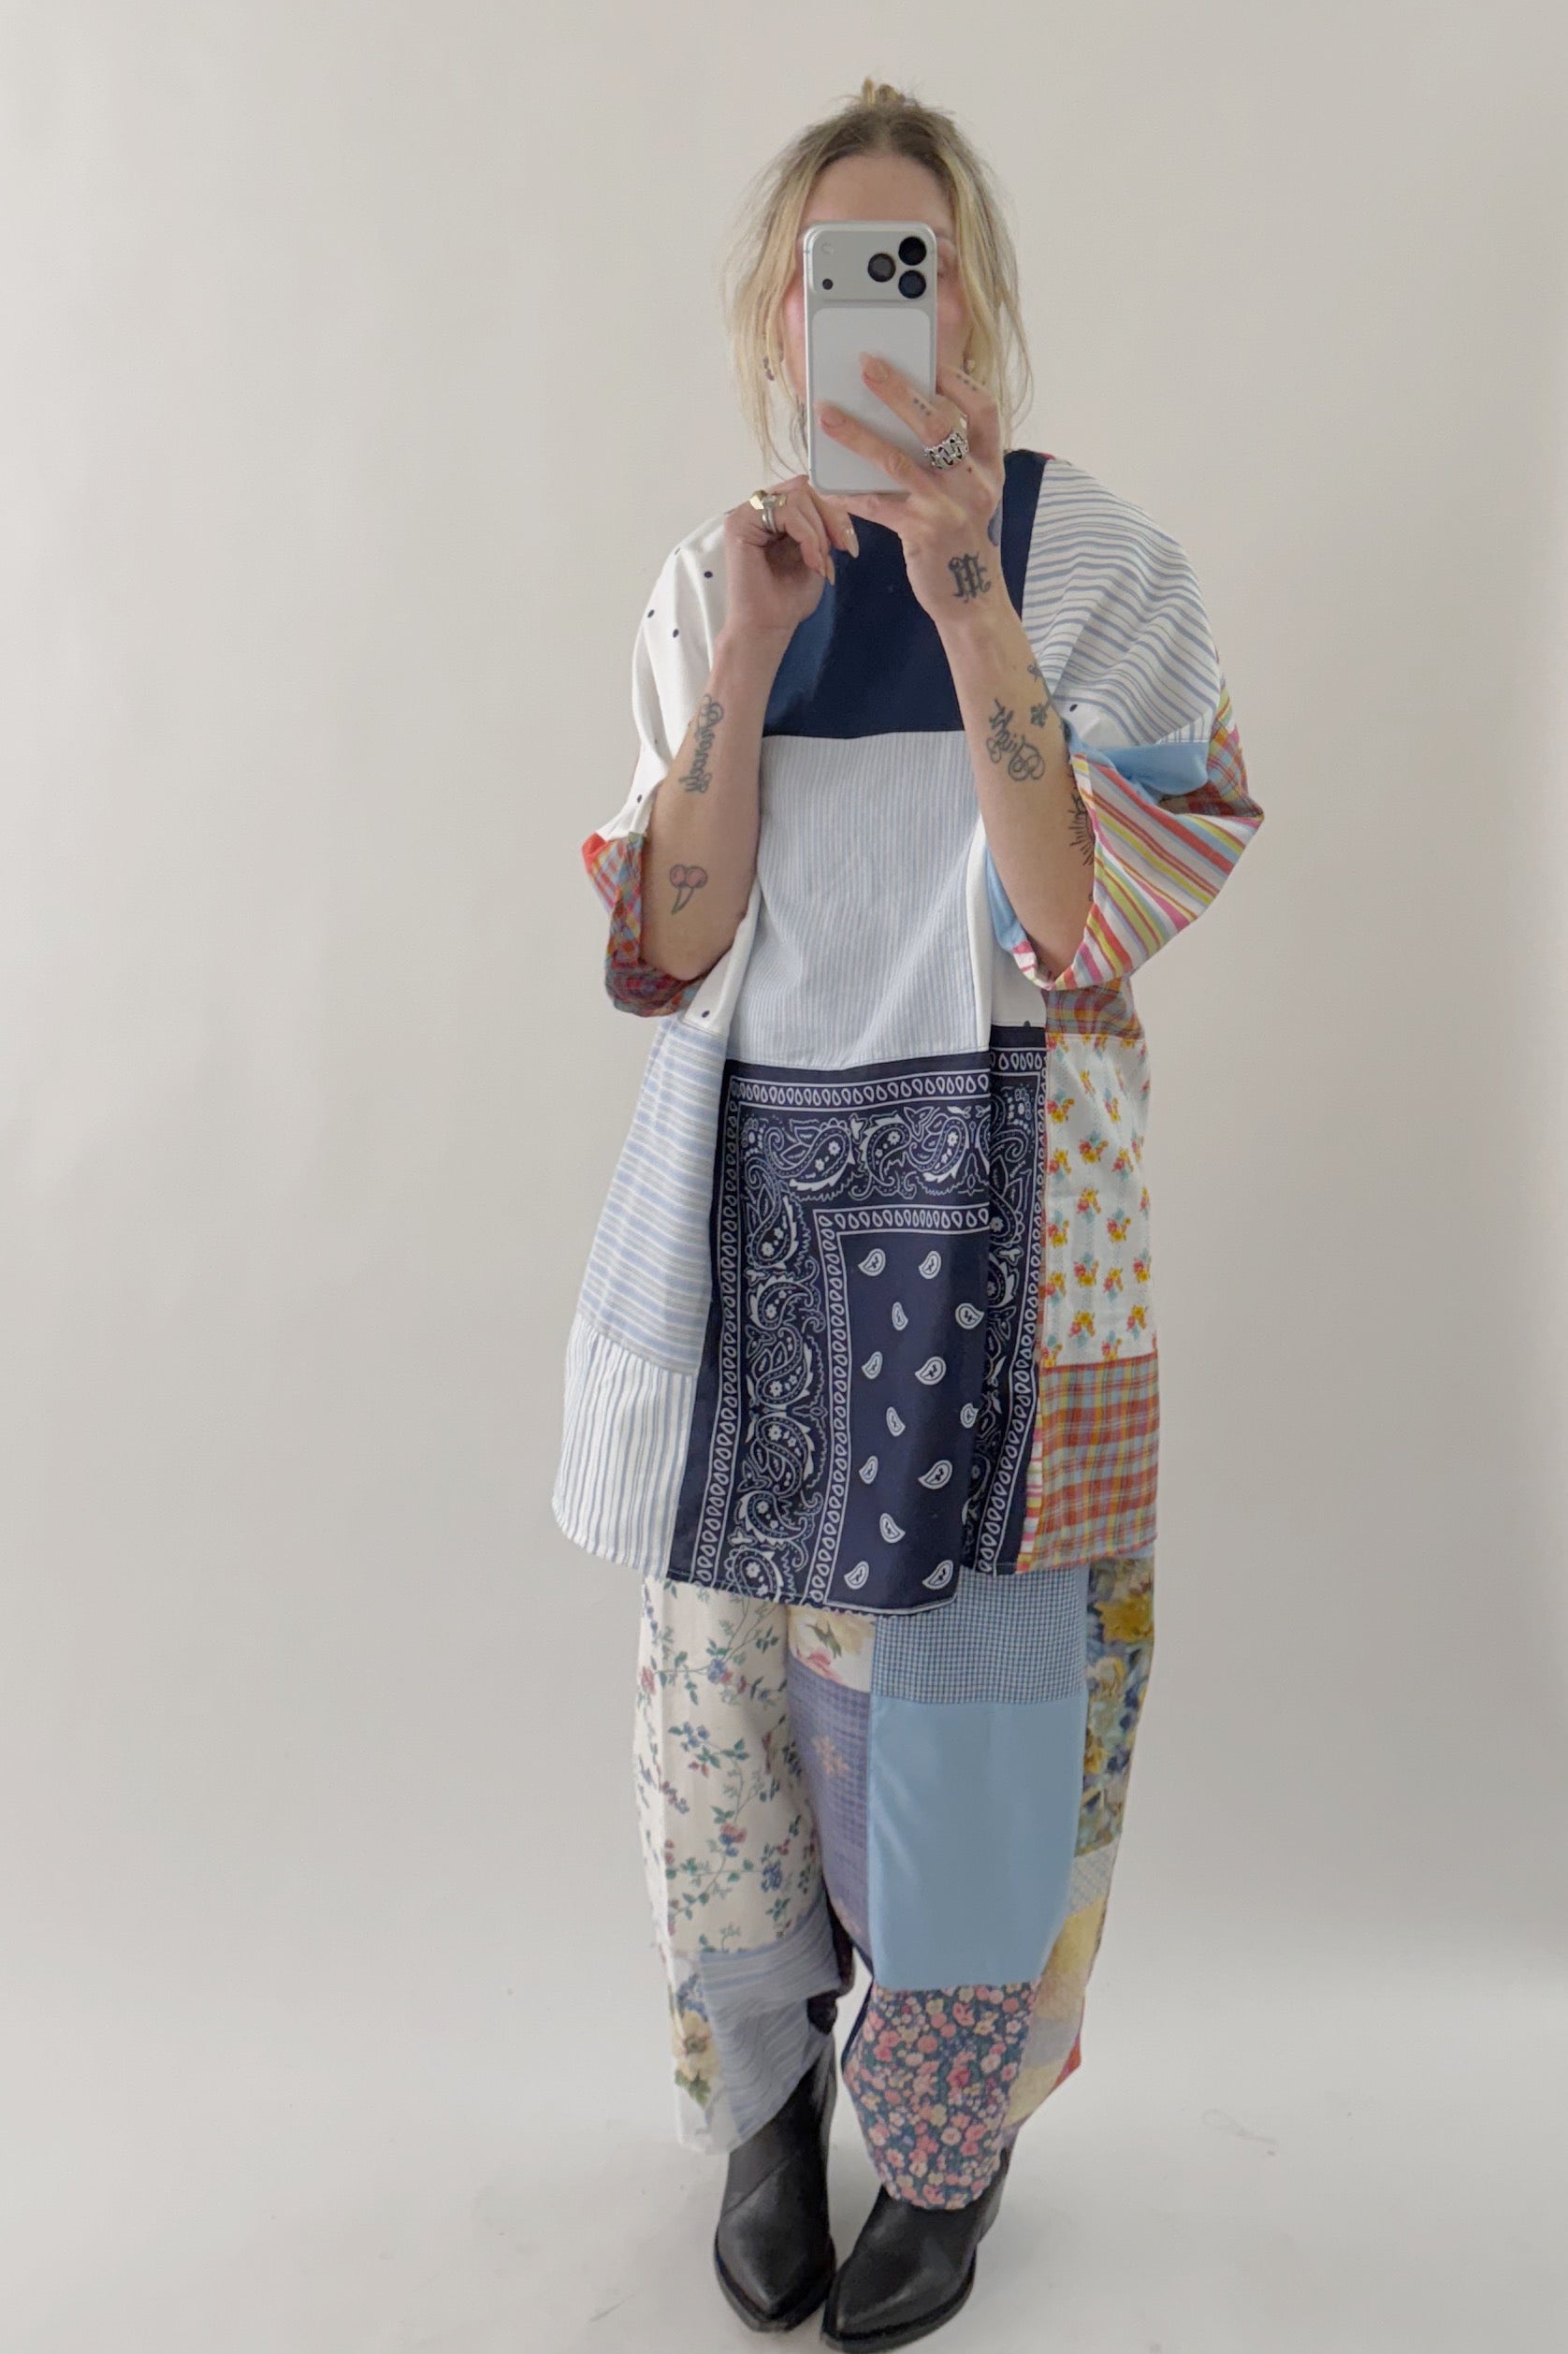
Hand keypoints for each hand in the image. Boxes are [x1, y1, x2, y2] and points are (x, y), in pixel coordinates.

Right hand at [720, 475, 859, 646]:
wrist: (769, 629)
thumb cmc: (789, 599)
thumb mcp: (816, 554)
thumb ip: (819, 525)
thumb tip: (828, 494)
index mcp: (773, 516)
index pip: (807, 494)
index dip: (833, 514)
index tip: (848, 546)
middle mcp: (757, 510)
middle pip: (803, 489)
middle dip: (831, 518)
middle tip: (842, 549)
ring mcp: (746, 514)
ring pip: (797, 497)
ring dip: (818, 531)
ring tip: (819, 562)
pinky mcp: (740, 524)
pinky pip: (786, 510)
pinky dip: (807, 535)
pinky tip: (810, 561)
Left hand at [815, 359, 1005, 628]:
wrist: (972, 600)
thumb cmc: (963, 540)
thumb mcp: (970, 493)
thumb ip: (951, 459)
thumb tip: (902, 417)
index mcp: (989, 466)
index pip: (982, 409)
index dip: (957, 381)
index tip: (929, 360)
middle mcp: (975, 481)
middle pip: (937, 424)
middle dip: (899, 390)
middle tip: (866, 363)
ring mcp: (951, 507)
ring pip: (898, 460)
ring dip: (858, 434)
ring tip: (826, 414)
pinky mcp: (924, 533)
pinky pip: (878, 504)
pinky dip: (849, 491)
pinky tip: (825, 481)